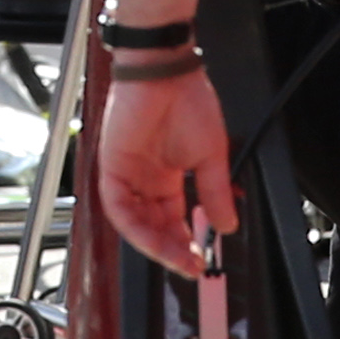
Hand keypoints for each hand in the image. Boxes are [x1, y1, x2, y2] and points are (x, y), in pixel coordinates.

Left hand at [95, 58, 237, 276]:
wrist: (166, 72)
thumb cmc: (187, 100)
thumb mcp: (211, 155)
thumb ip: (215, 192)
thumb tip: (227, 224)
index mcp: (168, 175)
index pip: (174, 219)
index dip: (187, 242)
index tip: (201, 259)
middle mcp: (146, 179)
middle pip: (154, 226)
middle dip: (173, 250)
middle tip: (191, 267)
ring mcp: (127, 174)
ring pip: (135, 223)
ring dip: (155, 244)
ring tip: (177, 259)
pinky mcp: (112, 167)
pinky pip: (119, 207)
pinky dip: (135, 226)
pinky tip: (154, 240)